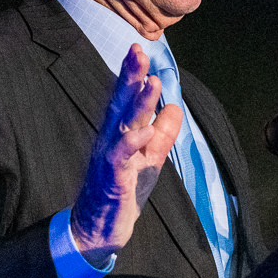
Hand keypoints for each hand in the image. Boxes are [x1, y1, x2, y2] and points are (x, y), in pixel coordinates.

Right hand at [70, 44, 182, 260]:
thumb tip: (176, 107)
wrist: (100, 227)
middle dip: (130, 76)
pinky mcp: (111, 176)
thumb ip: (163, 134)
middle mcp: (110, 140)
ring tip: (150, 81)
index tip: (140, 49)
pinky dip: (131, 141)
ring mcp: (108, 157)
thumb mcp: (149, 159)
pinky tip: (144, 130)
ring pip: (122, 124)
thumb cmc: (123, 191)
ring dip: (136, 103)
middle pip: (120, 103)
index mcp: (118, 133)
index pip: (125, 99)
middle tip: (139, 51)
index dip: (132, 75)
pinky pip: (120, 156)